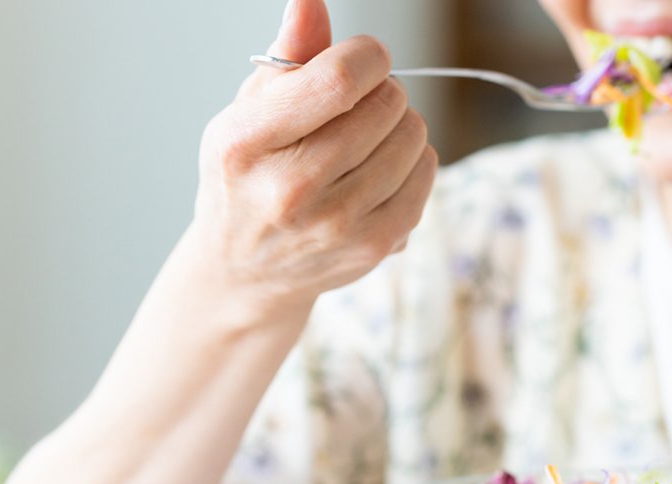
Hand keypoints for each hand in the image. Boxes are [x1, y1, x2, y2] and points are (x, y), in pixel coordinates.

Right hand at [187, 0, 436, 322]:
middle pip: (386, 104)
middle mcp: (289, 188)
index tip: (364, 60)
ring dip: (400, 125)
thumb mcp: (250, 111)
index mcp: (246, 142)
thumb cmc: (250, 176)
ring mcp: (335, 224)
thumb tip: (310, 0)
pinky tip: (383, 168)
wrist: (245, 269)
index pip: (340, 79)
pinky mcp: (373, 246)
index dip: (369, 55)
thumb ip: (289, 54)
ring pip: (413, 136)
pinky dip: (415, 160)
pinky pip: (426, 173)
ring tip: (368, 139)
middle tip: (358, 108)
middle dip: (382, 91)